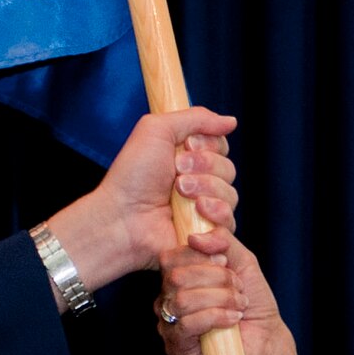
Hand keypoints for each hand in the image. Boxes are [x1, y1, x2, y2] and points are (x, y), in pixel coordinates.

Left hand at [41, 108, 238, 299]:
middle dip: (204, 168)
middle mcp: (201, 183)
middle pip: (229, 170)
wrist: (122, 218)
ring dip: (206, 191)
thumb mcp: (157, 130)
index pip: (221, 146)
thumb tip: (231, 120)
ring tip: (179, 195)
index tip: (186, 146)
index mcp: (190, 158)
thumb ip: (196, 117)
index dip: (208, 146)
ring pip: (231, 197)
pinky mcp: (206, 236)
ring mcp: (204, 211)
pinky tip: (194, 221)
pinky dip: (215, 223)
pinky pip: (229, 227)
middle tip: (176, 175)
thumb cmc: (133, 176)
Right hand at [157, 229, 305, 354]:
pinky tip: (232, 319)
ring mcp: (169, 322)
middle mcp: (168, 297)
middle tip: (236, 287)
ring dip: (220, 299)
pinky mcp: (175, 346)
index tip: (225, 262)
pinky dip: (216, 317)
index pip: (171, 256)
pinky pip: (188, 324)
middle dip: (216, 279)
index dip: (200, 257)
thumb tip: (195, 236)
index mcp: (179, 275)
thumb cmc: (252, 300)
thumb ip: (221, 240)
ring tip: (238, 304)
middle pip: (176, 277)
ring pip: (183, 300)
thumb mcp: (242, 261)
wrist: (266, 337)